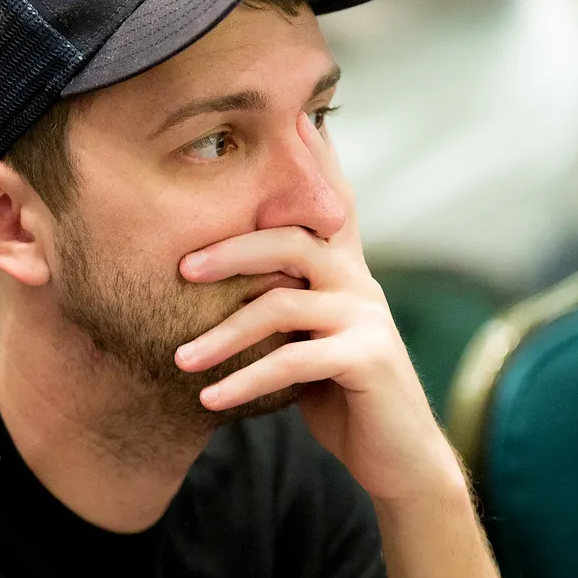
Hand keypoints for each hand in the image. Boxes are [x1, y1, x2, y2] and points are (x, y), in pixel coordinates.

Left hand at [173, 113, 461, 503]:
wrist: (397, 458)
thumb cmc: (339, 395)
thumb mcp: (304, 340)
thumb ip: (276, 302)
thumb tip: (207, 274)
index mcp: (343, 270)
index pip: (323, 204)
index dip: (306, 160)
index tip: (282, 119)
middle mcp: (359, 282)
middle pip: (289, 238)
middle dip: (230, 248)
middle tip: (180, 268)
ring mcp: (367, 317)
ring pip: (281, 305)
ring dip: (222, 335)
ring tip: (180, 360)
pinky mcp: (369, 359)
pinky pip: (293, 361)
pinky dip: (246, 380)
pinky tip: (210, 398)